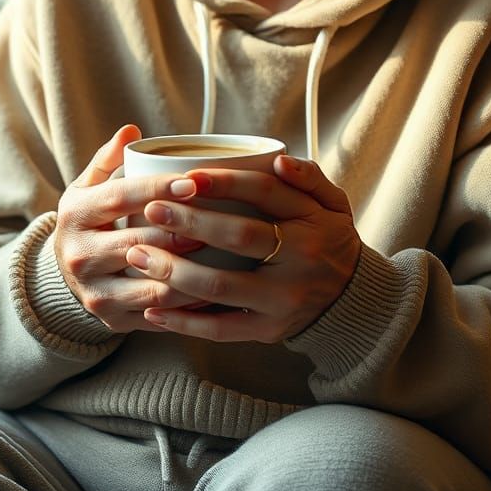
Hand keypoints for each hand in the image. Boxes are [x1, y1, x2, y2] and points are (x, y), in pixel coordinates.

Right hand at [54, 124, 207, 331]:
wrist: (66, 271)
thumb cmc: (91, 218)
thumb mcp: (89, 185)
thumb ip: (109, 158)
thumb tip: (131, 130)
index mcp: (75, 214)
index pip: (120, 198)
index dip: (158, 189)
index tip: (193, 182)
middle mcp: (79, 256)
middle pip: (139, 242)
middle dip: (183, 232)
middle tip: (222, 220)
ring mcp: (95, 292)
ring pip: (152, 286)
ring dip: (192, 272)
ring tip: (225, 255)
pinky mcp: (111, 320)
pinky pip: (157, 316)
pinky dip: (188, 305)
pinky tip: (215, 287)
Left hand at [124, 154, 360, 342]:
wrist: (352, 300)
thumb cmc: (329, 238)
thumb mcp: (332, 202)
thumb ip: (309, 177)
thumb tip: (278, 159)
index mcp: (311, 220)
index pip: (265, 192)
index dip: (224, 182)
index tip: (186, 176)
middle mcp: (299, 260)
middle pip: (237, 236)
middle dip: (189, 221)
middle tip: (151, 209)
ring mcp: (282, 300)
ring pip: (220, 285)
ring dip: (173, 270)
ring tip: (138, 255)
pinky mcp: (268, 330)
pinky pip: (221, 328)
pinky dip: (184, 321)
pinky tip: (153, 309)